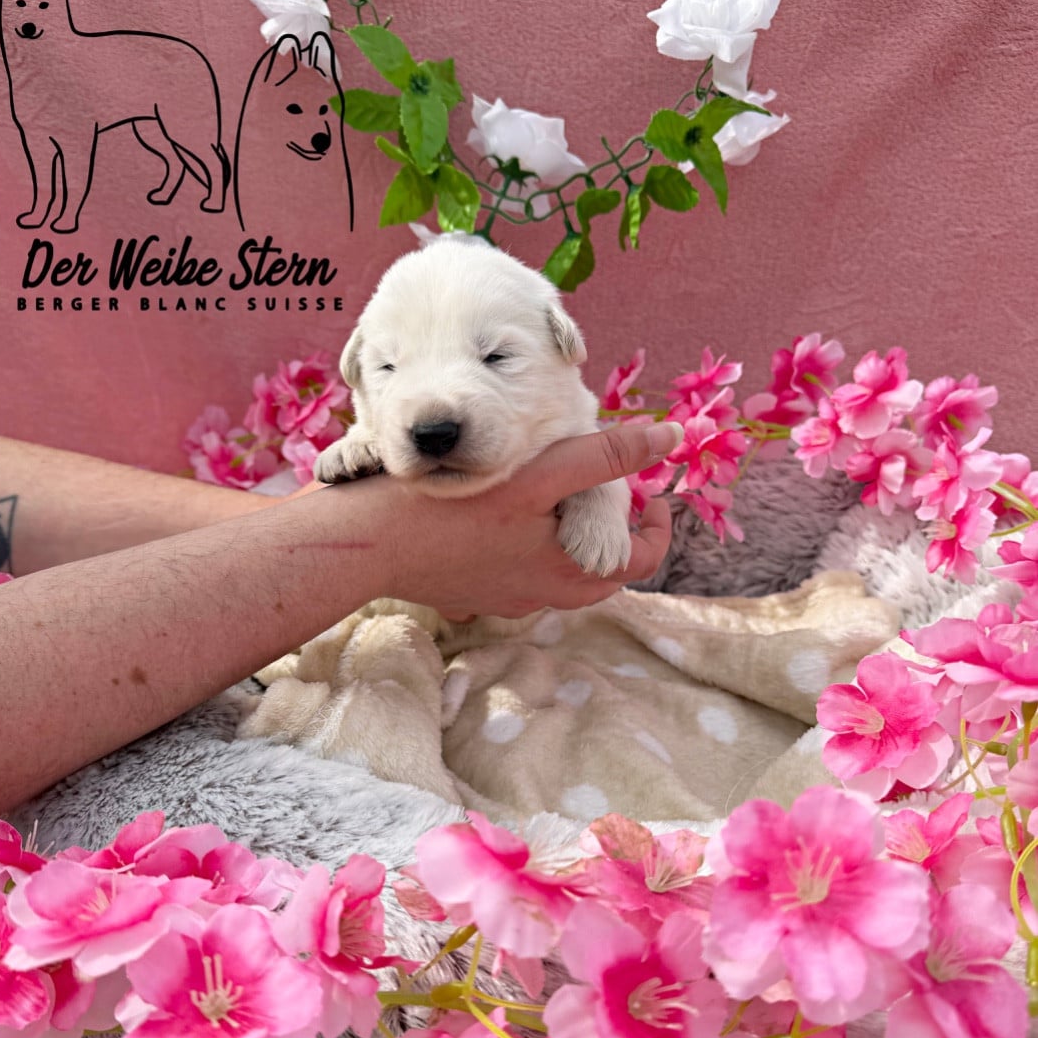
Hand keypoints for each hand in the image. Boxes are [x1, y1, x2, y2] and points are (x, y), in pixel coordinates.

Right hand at [372, 421, 681, 618]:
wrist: (367, 543)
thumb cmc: (453, 509)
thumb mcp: (541, 473)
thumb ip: (607, 456)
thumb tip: (670, 437)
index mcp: (567, 577)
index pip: (639, 562)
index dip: (655, 526)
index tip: (649, 493)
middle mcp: (540, 599)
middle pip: (598, 570)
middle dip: (612, 530)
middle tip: (608, 491)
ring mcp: (502, 599)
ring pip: (556, 572)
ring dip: (567, 537)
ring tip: (558, 494)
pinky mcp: (469, 592)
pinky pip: (514, 571)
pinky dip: (526, 544)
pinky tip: (505, 512)